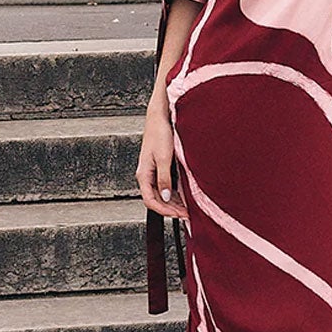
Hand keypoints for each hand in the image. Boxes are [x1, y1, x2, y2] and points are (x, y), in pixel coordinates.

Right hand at [136, 97, 189, 219]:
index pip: (150, 201)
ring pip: (162, 193)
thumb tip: (164, 197)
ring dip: (173, 202)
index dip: (164, 210)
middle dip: (171, 209)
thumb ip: (164, 178)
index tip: (178, 215)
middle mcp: (147, 175)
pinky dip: (175, 192)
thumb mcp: (164, 158)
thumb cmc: (159, 133)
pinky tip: (185, 195)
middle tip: (187, 215)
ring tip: (188, 208)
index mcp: (143, 174)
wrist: (160, 116)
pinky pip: (166, 185)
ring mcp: (153, 171)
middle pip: (156, 199)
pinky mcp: (160, 166)